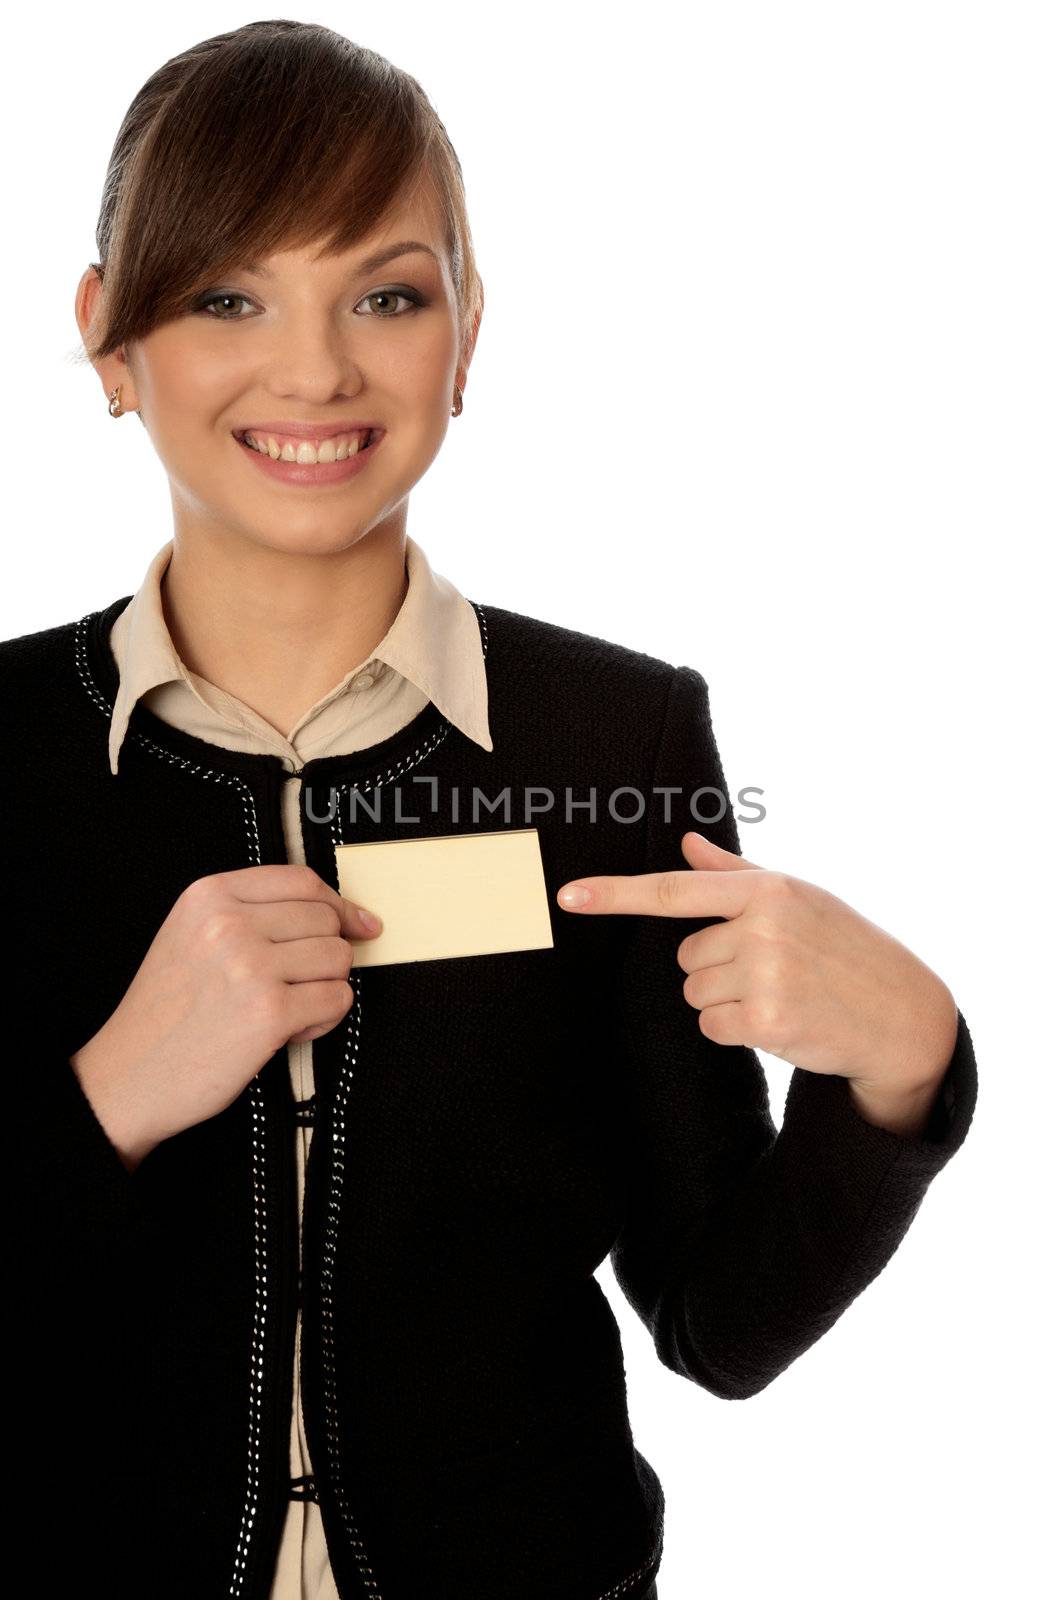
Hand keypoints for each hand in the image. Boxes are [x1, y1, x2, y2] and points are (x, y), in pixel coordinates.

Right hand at [69, 863, 382, 1170]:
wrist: (129, 1076)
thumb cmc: (167, 1013)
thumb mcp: (191, 936)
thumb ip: (253, 914)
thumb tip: (342, 913)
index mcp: (209, 896)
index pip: (301, 881)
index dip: (337, 904)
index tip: (356, 923)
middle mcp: (229, 923)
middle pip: (325, 920)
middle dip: (326, 955)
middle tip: (297, 985)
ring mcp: (250, 966)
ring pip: (338, 958)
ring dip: (325, 988)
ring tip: (287, 1009)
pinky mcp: (269, 1012)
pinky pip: (338, 999)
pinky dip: (325, 1018)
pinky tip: (291, 1030)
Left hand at [557, 832, 957, 1097]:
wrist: (902, 1012)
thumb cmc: (845, 946)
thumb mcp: (799, 898)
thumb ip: (735, 874)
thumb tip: (686, 843)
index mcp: (767, 889)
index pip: (676, 890)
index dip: (616, 895)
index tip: (567, 896)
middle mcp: (763, 926)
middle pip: (685, 956)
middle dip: (717, 968)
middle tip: (773, 972)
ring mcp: (765, 974)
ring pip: (696, 992)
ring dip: (727, 1002)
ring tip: (781, 994)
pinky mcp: (766, 1020)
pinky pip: (711, 1026)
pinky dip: (736, 1030)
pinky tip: (781, 1021)